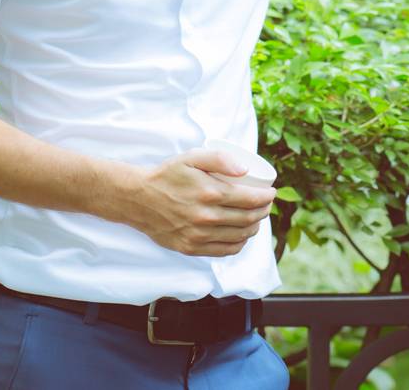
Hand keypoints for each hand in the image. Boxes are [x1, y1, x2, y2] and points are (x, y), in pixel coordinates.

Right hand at [117, 148, 277, 256]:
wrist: (137, 198)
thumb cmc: (167, 175)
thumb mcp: (192, 157)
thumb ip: (220, 158)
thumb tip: (245, 170)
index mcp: (209, 194)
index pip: (250, 200)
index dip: (266, 198)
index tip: (271, 193)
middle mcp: (206, 218)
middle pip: (248, 219)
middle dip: (263, 212)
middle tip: (265, 204)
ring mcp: (198, 236)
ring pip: (239, 237)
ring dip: (254, 228)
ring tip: (256, 218)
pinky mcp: (190, 248)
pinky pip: (224, 251)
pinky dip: (238, 244)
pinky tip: (241, 236)